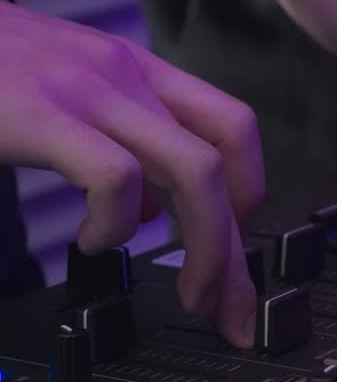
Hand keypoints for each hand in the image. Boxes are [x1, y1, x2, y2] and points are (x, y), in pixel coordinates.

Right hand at [0, 2, 261, 345]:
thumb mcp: (63, 99)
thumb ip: (118, 144)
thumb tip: (156, 208)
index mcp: (134, 72)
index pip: (231, 129)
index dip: (250, 198)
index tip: (238, 256)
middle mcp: (123, 74)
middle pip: (225, 162)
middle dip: (238, 250)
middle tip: (229, 309)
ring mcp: (86, 90)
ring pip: (195, 172)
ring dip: (205, 250)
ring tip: (186, 292)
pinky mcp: (42, 114)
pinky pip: (118, 179)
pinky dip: (117, 227)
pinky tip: (93, 244)